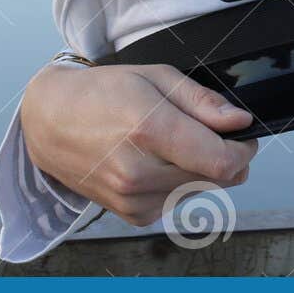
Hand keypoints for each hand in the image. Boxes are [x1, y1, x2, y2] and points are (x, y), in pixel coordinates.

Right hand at [21, 63, 258, 226]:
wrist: (49, 123)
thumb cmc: (102, 93)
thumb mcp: (157, 77)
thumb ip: (203, 103)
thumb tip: (240, 122)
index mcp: (148, 131)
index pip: (222, 162)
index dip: (244, 149)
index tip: (242, 134)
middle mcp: (139, 173)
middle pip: (219, 178)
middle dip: (225, 155)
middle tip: (205, 131)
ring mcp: (133, 199)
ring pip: (202, 190)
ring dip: (201, 169)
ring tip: (169, 142)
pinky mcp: (132, 215)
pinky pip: (179, 201)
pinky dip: (180, 182)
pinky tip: (155, 160)